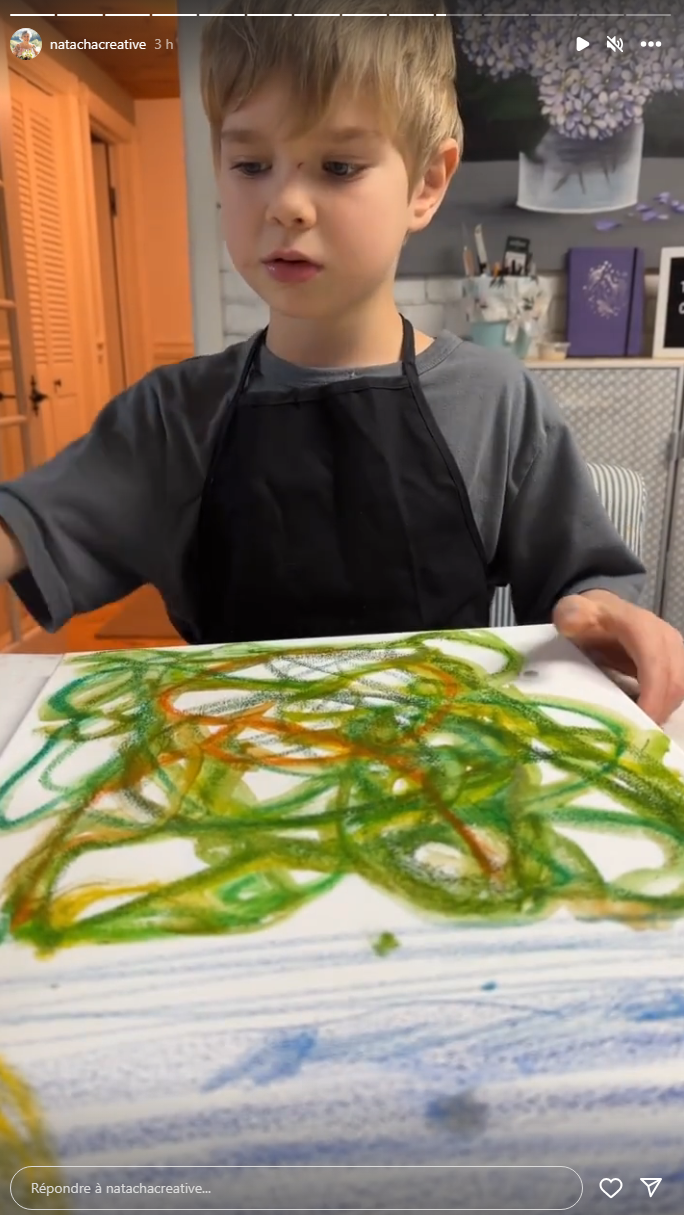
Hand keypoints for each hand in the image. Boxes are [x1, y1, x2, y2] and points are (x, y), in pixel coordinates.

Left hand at [552, 589, 683, 725]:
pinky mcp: (675, 665)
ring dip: (663, 712)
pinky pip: (677, 691)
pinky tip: (642, 721)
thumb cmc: (587, 617)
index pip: (655, 662)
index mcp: (641, 625)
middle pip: (675, 681)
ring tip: (637, 734)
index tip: (638, 720)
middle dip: (659, 711)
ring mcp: (674, 651)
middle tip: (634, 739)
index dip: (652, 694)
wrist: (601, 611)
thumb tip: (571, 622)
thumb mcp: (572, 612)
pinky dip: (663, 708)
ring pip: (680, 689)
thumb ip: (571, 615)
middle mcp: (665, 638)